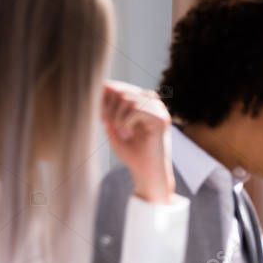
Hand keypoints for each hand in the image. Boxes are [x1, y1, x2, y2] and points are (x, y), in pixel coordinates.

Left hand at [103, 81, 174, 204]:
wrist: (147, 174)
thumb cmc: (132, 155)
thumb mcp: (114, 129)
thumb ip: (109, 111)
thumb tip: (102, 89)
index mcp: (144, 104)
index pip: (121, 88)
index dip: (106, 98)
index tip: (100, 118)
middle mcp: (153, 104)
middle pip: (123, 91)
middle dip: (108, 108)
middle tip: (106, 124)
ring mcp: (159, 110)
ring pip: (129, 98)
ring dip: (117, 116)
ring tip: (119, 132)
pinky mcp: (162, 119)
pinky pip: (136, 109)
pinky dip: (125, 122)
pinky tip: (127, 134)